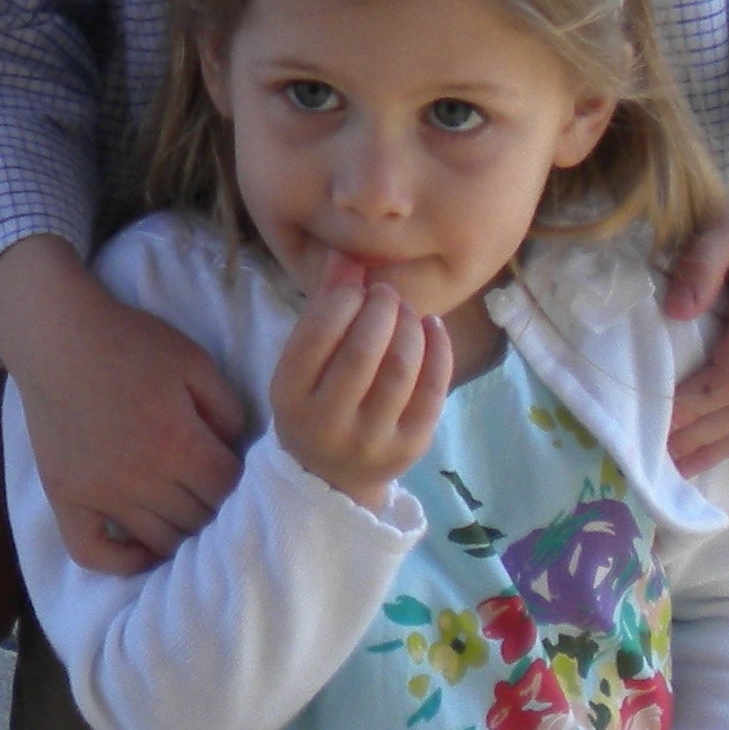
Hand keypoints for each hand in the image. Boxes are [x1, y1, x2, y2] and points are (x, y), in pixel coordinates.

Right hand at [0, 235, 246, 573]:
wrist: (57, 335)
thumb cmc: (130, 342)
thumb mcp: (195, 362)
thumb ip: (227, 411)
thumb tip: (237, 456)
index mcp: (179, 442)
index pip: (227, 490)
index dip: (240, 484)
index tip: (234, 473)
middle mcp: (142, 478)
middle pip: (198, 520)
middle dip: (214, 508)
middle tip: (212, 493)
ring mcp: (100, 493)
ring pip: (159, 541)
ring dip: (182, 534)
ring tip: (188, 517)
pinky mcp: (66, 497)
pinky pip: (93, 553)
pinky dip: (122, 562)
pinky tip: (142, 549)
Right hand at [268, 258, 450, 505]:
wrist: (331, 477)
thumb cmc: (316, 400)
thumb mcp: (305, 360)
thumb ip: (323, 306)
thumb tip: (347, 252)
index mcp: (290, 395)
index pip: (318, 332)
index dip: (343, 298)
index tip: (357, 288)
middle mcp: (326, 423)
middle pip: (362, 350)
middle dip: (381, 308)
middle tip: (387, 294)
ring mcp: (370, 440)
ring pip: (400, 369)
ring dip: (410, 326)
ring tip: (407, 312)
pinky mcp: (409, 449)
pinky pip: (433, 391)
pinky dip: (438, 350)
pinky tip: (433, 327)